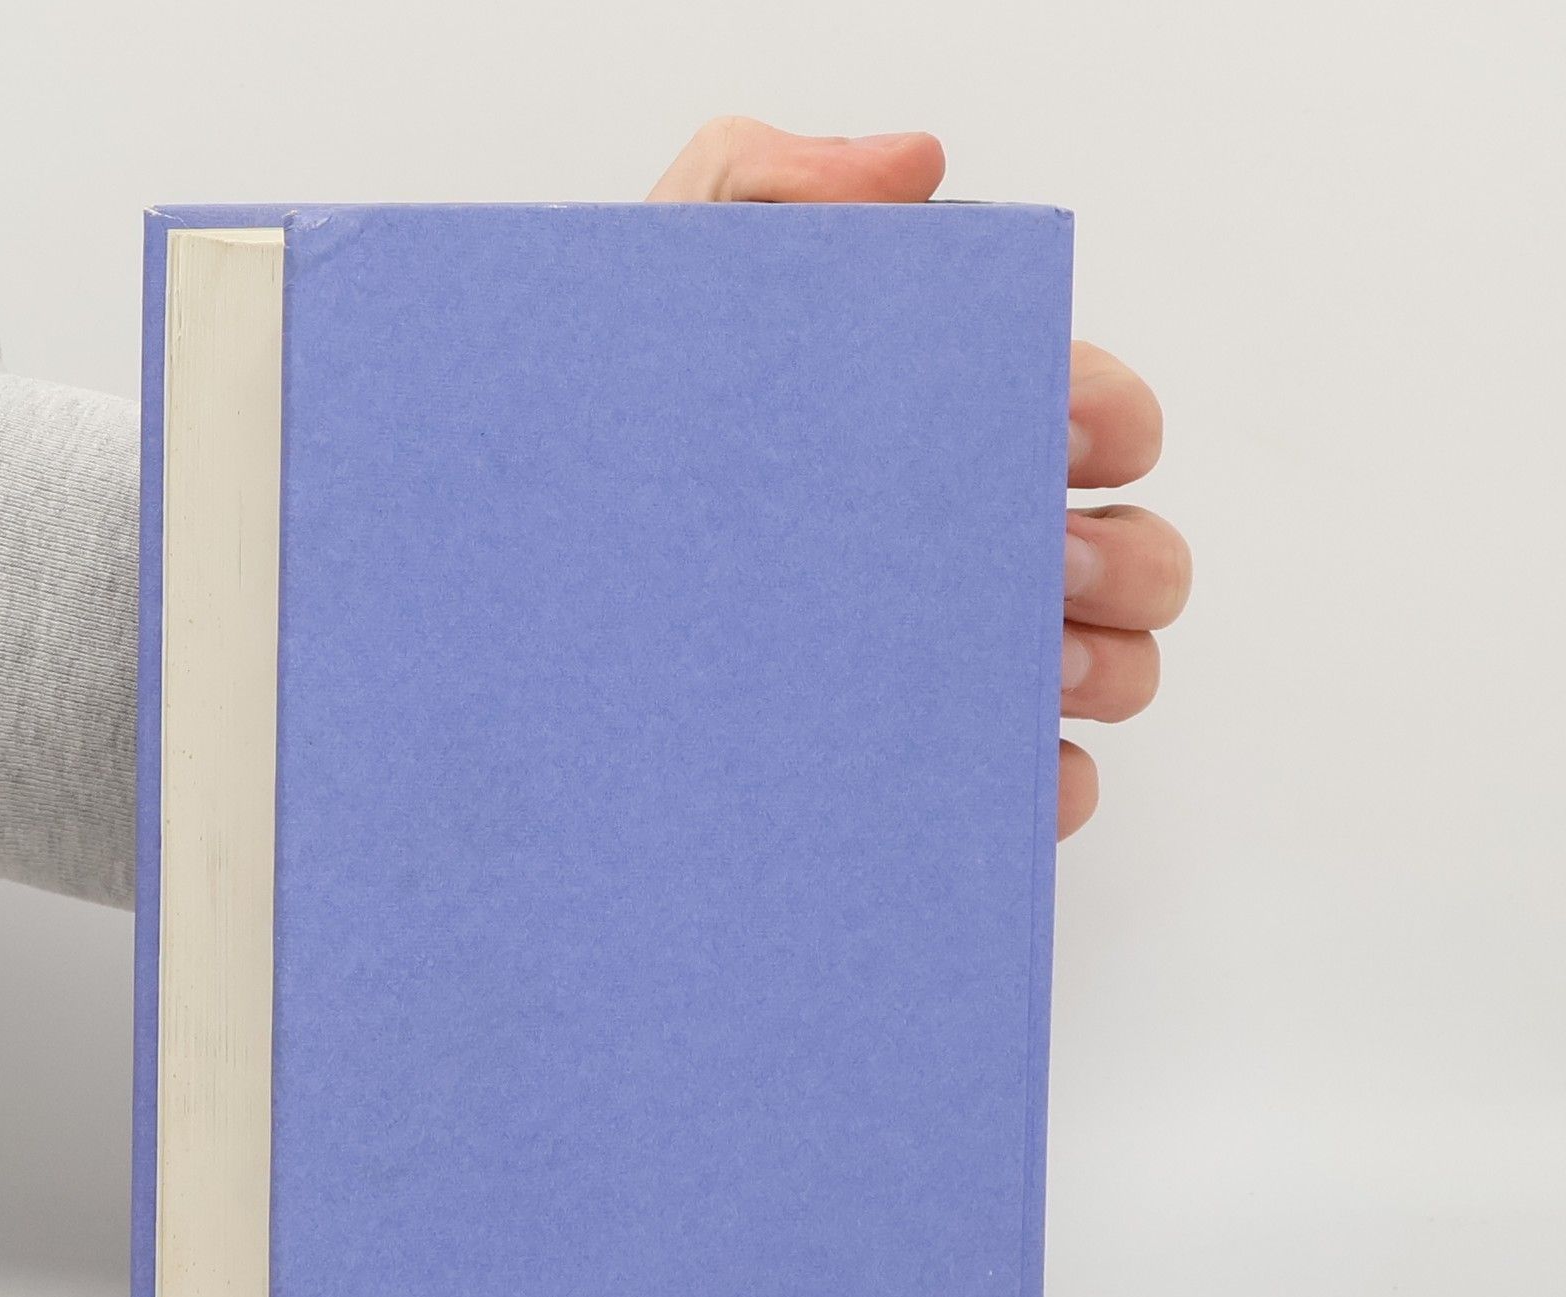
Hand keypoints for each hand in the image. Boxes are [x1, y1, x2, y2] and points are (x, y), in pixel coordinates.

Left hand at [649, 118, 1189, 837]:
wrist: (502, 608)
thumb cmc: (594, 454)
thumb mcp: (656, 293)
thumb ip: (767, 187)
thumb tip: (914, 167)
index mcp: (925, 438)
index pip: (1087, 415)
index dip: (1109, 416)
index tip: (1065, 430)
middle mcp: (951, 554)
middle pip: (1132, 554)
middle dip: (1123, 556)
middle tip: (1039, 560)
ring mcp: (940, 671)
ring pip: (1111, 671)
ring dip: (1106, 665)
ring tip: (1024, 662)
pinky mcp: (914, 777)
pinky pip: (1038, 791)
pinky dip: (1055, 785)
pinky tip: (1011, 763)